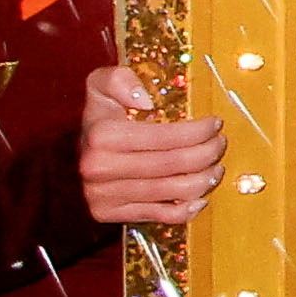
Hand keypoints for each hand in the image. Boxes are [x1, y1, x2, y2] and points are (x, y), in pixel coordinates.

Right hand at [73, 60, 230, 230]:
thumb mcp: (101, 86)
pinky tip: (201, 196)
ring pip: (172, 191)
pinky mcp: (109, 214)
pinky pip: (160, 216)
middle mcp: (100, 168)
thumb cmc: (99, 117)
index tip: (215, 124)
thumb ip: (118, 80)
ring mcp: (103, 195)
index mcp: (102, 135)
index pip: (165, 136)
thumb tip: (145, 100)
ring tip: (215, 166)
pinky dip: (187, 209)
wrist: (74, 155)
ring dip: (204, 179)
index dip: (198, 131)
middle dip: (208, 153)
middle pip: (173, 164)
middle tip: (221, 143)